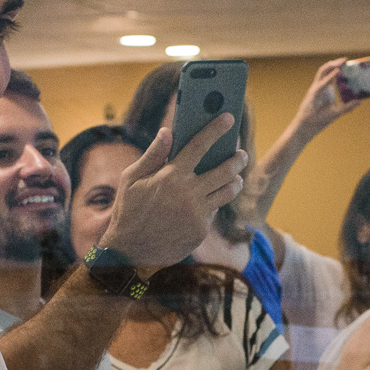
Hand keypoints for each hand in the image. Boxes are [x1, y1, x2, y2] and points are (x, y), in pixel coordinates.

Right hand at [97, 118, 245, 270]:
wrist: (130, 251)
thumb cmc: (129, 210)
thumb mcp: (132, 179)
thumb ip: (153, 155)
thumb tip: (167, 131)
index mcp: (171, 175)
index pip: (200, 145)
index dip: (216, 129)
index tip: (229, 118)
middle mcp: (188, 193)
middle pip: (225, 169)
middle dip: (237, 158)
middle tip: (241, 154)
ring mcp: (197, 213)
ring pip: (228, 191)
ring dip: (236, 181)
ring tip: (236, 177)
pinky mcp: (201, 230)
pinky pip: (214, 211)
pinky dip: (214, 203)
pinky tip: (212, 200)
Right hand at [288, 58, 357, 137]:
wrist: (309, 127)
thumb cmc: (321, 118)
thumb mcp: (338, 111)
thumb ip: (348, 106)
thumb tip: (359, 101)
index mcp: (326, 88)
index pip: (331, 73)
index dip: (339, 67)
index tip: (348, 63)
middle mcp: (320, 86)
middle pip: (327, 69)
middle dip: (335, 62)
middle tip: (346, 60)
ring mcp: (316, 88)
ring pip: (322, 72)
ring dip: (332, 65)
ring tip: (341, 62)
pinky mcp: (313, 94)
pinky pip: (322, 83)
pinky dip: (329, 77)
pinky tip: (337, 73)